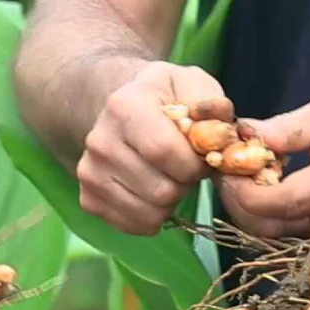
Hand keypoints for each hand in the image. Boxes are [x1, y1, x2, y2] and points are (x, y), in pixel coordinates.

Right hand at [79, 61, 227, 234]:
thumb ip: (211, 103)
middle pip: (160, 190)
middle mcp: (99, 141)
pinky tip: (153, 192)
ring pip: (149, 213)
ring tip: (169, 177)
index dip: (194, 164)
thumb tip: (220, 116)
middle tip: (185, 169)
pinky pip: (133, 225)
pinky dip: (152, 216)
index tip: (202, 157)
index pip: (163, 152)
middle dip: (185, 184)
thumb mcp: (192, 85)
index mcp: (124, 107)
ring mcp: (89, 173)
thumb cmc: (165, 99)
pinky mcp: (88, 198)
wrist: (122, 112)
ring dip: (170, 202)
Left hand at [217, 85, 309, 237]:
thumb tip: (242, 136)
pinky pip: (294, 238)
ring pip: (279, 238)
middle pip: (270, 229)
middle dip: (239, 204)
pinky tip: (270, 192)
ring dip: (252, 214)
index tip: (224, 167)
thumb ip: (286, 128)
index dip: (240, 191)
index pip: (277, 202)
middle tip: (227, 173)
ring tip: (246, 180)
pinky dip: (273, 219)